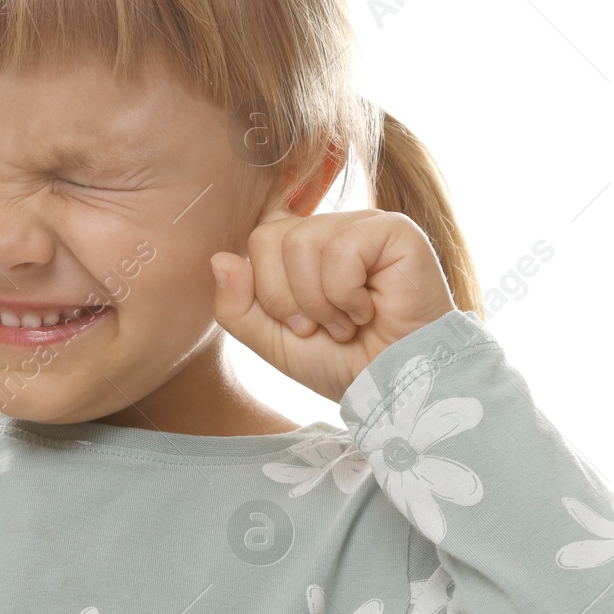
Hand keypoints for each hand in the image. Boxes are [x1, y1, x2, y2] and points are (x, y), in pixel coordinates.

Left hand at [210, 207, 457, 402]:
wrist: (395, 387)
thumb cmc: (342, 363)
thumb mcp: (271, 342)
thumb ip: (236, 306)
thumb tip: (218, 259)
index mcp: (301, 246)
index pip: (256, 240)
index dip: (265, 290)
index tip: (298, 326)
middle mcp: (330, 229)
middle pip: (268, 238)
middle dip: (286, 300)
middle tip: (322, 327)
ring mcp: (363, 225)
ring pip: (300, 242)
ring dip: (319, 301)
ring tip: (346, 322)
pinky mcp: (394, 231)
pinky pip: (340, 249)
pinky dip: (346, 294)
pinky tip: (370, 310)